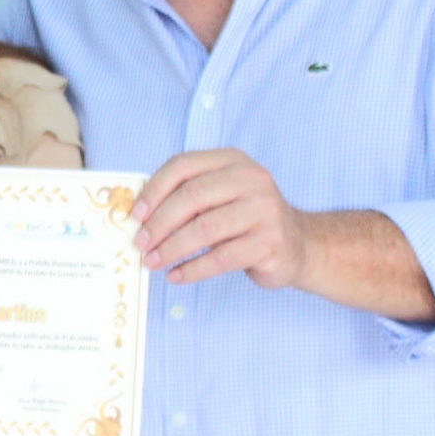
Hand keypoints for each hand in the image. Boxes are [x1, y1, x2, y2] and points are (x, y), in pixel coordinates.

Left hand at [132, 148, 309, 288]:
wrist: (299, 245)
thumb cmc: (245, 220)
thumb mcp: (220, 196)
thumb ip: (187, 195)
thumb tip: (139, 216)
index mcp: (232, 160)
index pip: (183, 166)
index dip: (154, 190)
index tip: (135, 215)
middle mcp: (252, 179)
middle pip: (191, 197)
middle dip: (159, 223)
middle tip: (140, 243)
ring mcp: (265, 210)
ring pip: (204, 229)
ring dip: (171, 249)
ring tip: (152, 262)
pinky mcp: (271, 242)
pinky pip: (221, 258)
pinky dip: (193, 269)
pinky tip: (176, 275)